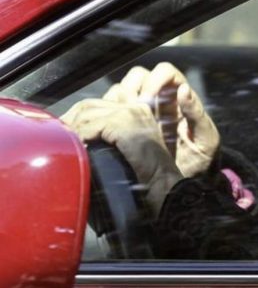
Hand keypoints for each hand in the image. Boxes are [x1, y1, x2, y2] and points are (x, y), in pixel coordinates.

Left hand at [61, 97, 182, 214]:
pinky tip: (78, 149)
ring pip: (87, 113)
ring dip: (73, 130)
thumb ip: (110, 136)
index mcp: (137, 110)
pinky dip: (80, 137)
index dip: (77, 116)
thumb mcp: (128, 149)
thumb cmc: (146, 175)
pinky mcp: (124, 123)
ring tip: (67, 145)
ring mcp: (130, 113)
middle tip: (61, 138)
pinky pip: (91, 126)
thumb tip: (81, 135)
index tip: (67, 132)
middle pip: (90, 104)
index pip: (98, 104)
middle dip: (71, 120)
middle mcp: (135, 107)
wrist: (163, 186)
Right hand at [110, 62, 219, 176]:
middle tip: (130, 110)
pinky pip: (111, 111)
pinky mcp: (127, 127)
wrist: (190, 186)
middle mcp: (160, 101)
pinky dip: (106, 115)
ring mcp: (142, 113)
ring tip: (119, 121)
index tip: (147, 99)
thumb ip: (197, 114)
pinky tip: (110, 130)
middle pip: (139, 76)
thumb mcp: (207, 139)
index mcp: (180, 99)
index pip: (166, 73)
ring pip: (122, 90)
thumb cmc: (203, 161)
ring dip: (117, 101)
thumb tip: (183, 89)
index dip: (155, 79)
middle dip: (132, 88)